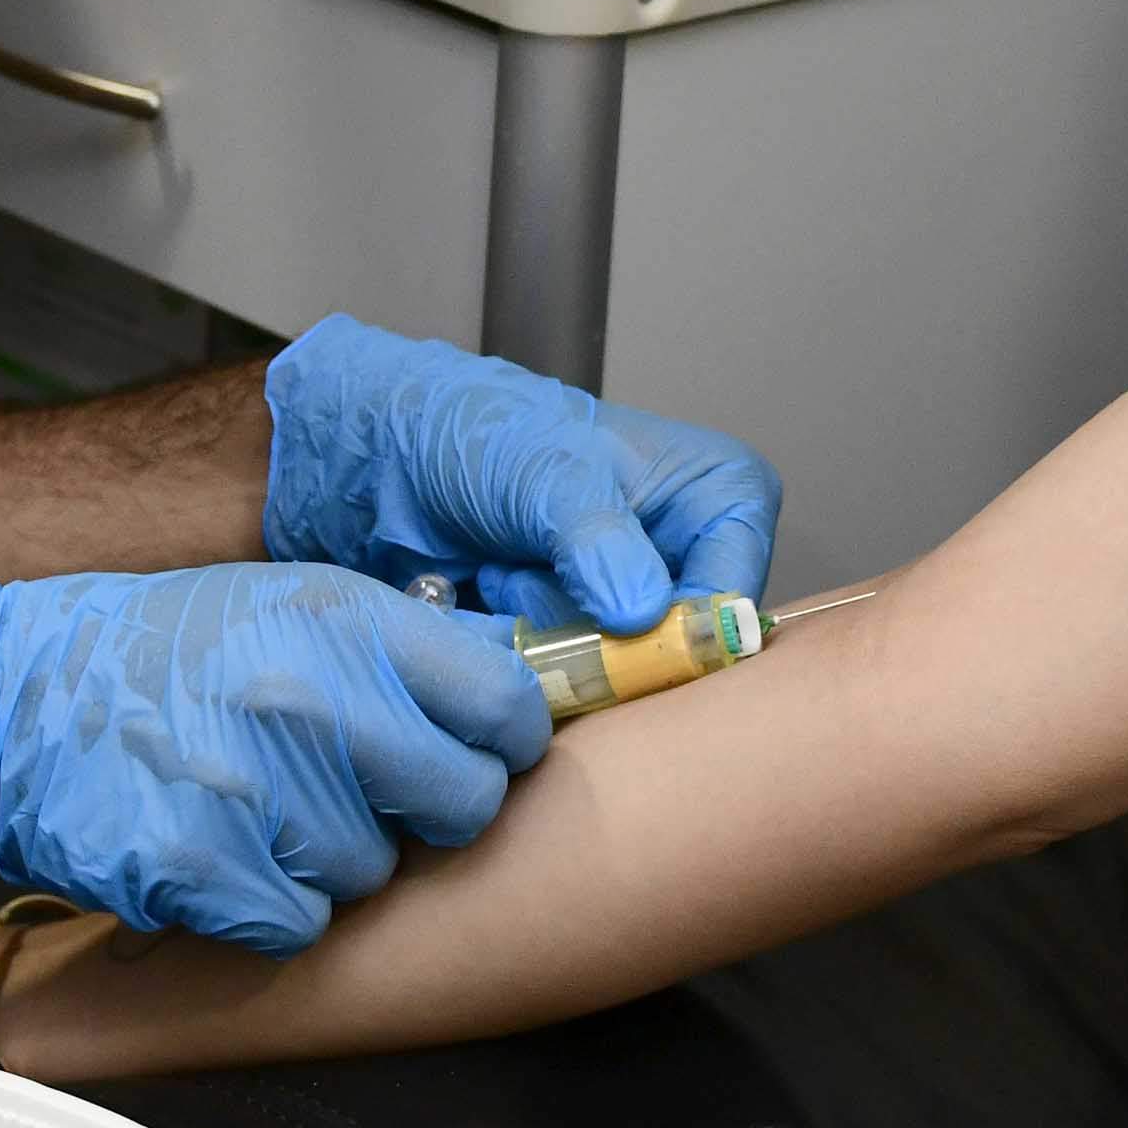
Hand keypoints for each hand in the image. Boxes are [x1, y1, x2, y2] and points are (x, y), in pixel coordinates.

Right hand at [0, 563, 551, 952]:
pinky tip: (224, 855)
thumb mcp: (289, 606)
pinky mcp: (201, 866)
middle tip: (372, 799)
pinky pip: (297, 922)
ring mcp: (255, 786)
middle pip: (462, 802)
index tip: (478, 753)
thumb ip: (400, 647)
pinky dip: (268, 906)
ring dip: (334, 861)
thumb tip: (520, 690)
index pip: (503, 703)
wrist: (8, 702)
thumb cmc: (164, 655)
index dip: (502, 742)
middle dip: (431, 814)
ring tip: (267, 811)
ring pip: (374, 872)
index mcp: (343, 619)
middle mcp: (309, 697)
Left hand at [260, 320, 781, 634]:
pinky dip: (524, 660)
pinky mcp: (581, 649)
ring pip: (620, 682)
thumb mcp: (546, 472)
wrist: (394, 460)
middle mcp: (693, 561)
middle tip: (523, 574)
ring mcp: (634, 612)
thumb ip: (598, 539)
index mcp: (722, 501)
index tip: (608, 626)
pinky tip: (489, 604)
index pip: (733, 602)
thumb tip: (644, 615)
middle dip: (594, 636)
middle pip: (681, 657)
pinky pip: (572, 692)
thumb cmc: (482, 434)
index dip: (676, 633)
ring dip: (548, 642)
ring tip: (499, 576)